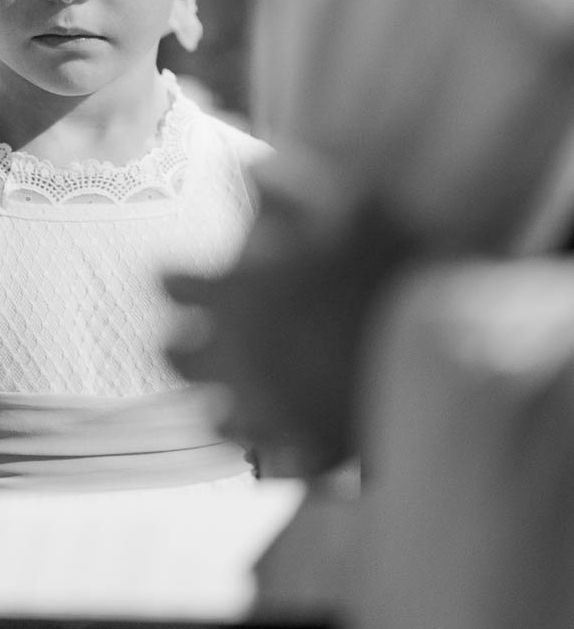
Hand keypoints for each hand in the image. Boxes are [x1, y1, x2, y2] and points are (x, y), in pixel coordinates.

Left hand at [164, 157, 411, 476]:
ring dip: (218, 402)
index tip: (172, 277)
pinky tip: (277, 438)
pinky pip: (272, 462)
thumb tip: (247, 165)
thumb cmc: (395, 258)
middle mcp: (242, 357)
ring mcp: (275, 409)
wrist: (455, 335)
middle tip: (182, 339)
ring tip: (227, 395)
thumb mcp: (340, 200)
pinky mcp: (315, 449)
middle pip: (176, 359)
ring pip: (217, 418)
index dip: (173, 280)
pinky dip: (270, 449)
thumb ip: (283, 182)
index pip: (172, 288)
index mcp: (236, 295)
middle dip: (178, 346)